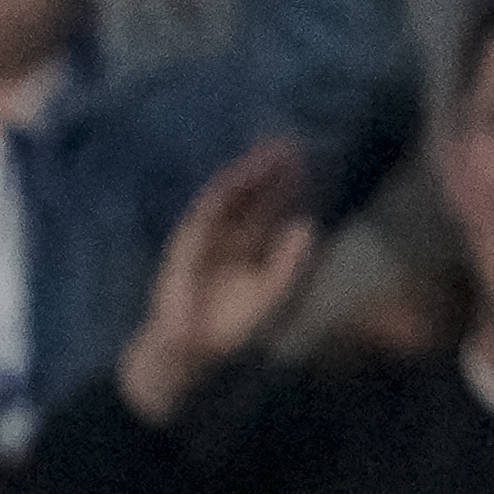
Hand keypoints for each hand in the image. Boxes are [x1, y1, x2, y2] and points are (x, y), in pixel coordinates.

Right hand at [117, 144, 316, 422]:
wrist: (189, 351)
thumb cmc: (226, 326)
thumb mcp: (268, 293)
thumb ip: (287, 263)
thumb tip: (307, 225)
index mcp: (247, 246)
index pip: (268, 208)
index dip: (286, 187)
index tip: (307, 163)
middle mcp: (228, 235)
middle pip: (251, 194)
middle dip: (269, 169)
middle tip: (291, 143)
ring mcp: (205, 236)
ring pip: (228, 195)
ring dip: (247, 171)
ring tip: (268, 151)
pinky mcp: (186, 243)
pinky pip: (205, 211)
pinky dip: (220, 192)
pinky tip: (239, 175)